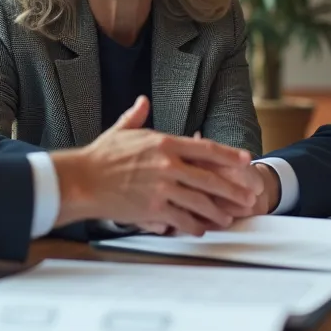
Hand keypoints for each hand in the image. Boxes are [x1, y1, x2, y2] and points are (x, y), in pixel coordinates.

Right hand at [50, 96, 258, 235]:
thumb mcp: (121, 131)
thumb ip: (136, 116)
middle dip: (233, 189)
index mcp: (164, 143)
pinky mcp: (154, 208)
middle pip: (210, 178)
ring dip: (217, 211)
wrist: (81, 180)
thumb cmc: (99, 157)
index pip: (206, 148)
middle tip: (249, 196)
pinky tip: (202, 228)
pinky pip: (182, 219)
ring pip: (200, 201)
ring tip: (228, 217)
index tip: (245, 160)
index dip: (229, 155)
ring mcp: (163, 187)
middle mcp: (168, 165)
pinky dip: (195, 225)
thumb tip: (142, 101)